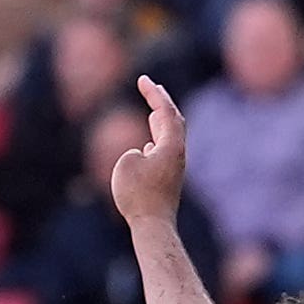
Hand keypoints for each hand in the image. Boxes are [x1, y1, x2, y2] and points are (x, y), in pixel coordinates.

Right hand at [111, 75, 188, 228]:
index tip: (142, 79)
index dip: (154, 93)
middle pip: (174, 120)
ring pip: (170, 137)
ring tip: (155, 110)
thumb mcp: (126, 163)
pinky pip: (164, 153)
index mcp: (171, 145)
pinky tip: (150, 143)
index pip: (165, 111)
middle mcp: (177, 154)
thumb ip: (136, 151)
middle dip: (162, 102)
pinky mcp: (168, 179)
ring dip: (162, 121)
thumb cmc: (137, 194)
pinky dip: (157, 140)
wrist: (152, 224)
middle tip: (152, 87)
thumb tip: (145, 153)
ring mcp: (174, 167)